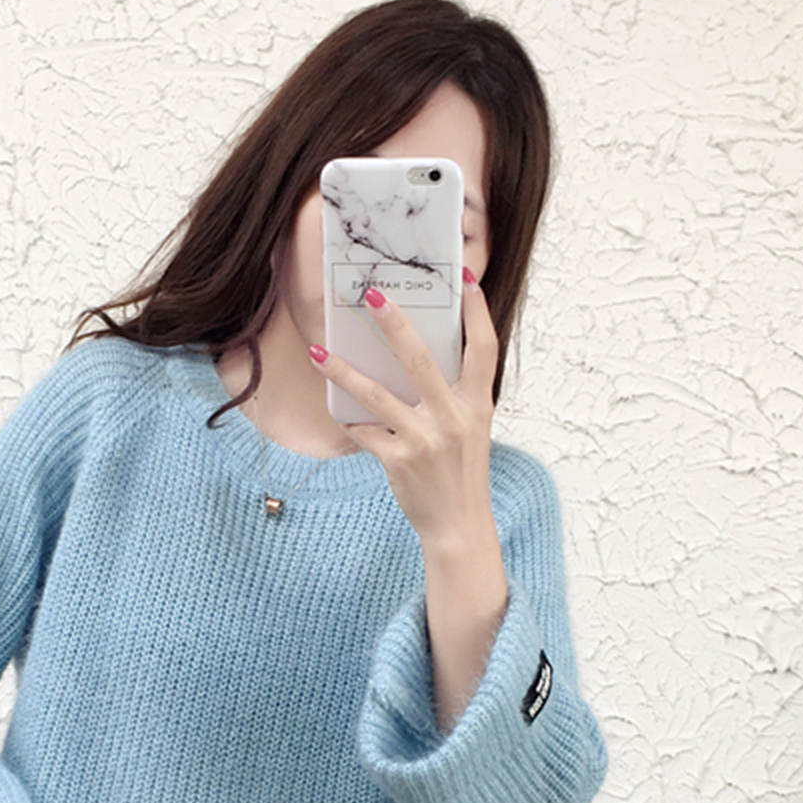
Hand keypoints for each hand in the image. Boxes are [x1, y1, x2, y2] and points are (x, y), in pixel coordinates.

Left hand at [309, 271, 499, 551]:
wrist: (457, 524)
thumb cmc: (460, 471)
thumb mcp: (470, 427)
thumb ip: (453, 394)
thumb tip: (413, 355)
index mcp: (477, 403)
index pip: (484, 348)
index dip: (476, 312)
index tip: (462, 278)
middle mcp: (453, 417)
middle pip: (421, 359)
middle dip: (395, 324)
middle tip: (372, 295)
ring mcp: (425, 439)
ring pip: (377, 395)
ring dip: (344, 371)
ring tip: (318, 351)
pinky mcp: (399, 461)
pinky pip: (364, 432)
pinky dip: (348, 419)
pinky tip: (333, 408)